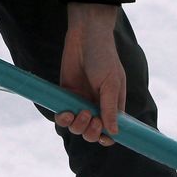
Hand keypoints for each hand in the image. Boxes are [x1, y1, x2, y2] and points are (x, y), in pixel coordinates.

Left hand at [56, 3, 125, 146]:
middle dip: (91, 132)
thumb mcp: (111, 84)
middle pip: (92, 133)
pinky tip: (65, 112)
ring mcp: (81, 102)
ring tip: (81, 111)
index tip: (103, 137)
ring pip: (77, 128)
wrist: (85, 37)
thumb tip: (114, 132)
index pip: (111, 131)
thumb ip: (110, 108)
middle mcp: (97, 107)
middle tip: (91, 117)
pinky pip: (62, 116)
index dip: (106, 139)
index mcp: (113, 106)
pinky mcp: (65, 96)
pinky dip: (63, 118)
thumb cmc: (104, 58)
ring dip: (78, 125)